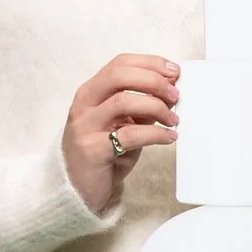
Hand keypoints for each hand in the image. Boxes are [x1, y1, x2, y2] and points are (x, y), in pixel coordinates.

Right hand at [63, 52, 179, 214]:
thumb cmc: (102, 153)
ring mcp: (86, 127)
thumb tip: (170, 91)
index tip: (173, 71)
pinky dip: (155, 134)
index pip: (120, 63)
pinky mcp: (93, 150)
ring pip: (123, 101)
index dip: (150, 63)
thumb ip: (141, 107)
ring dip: (156, 107)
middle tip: (174, 94)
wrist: (77, 188)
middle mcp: (85, 105)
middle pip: (119, 75)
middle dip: (153, 80)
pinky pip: (130, 135)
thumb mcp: (122, 124)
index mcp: (90, 92)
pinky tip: (168, 137)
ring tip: (172, 120)